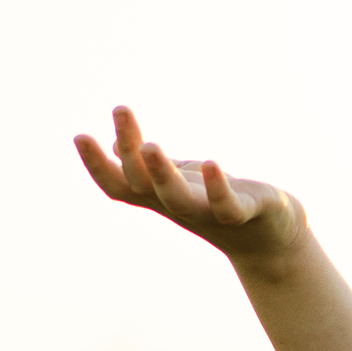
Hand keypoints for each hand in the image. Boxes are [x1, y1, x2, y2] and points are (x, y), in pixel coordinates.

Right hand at [74, 106, 306, 265]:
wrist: (271, 241)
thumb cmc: (220, 204)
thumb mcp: (180, 180)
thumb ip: (149, 166)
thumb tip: (115, 145)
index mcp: (160, 197)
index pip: (119, 185)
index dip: (97, 165)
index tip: (80, 135)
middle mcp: (179, 208)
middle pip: (143, 185)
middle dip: (129, 151)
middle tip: (121, 108)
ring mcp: (209, 214)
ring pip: (178, 199)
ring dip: (162, 173)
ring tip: (151, 146)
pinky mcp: (243, 214)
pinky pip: (227, 205)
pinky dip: (217, 186)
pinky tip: (210, 164)